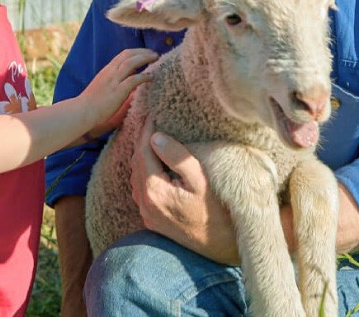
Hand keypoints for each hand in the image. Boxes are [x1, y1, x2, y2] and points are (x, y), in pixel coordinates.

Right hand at [80, 48, 156, 138]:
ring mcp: (114, 81)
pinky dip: (144, 76)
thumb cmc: (91, 104)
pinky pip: (133, 79)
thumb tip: (131, 80)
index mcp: (107, 70)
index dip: (137, 51)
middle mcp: (110, 72)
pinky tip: (151, 77)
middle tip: (155, 54)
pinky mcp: (118, 91)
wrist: (81, 112)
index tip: (147, 53)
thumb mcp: (103, 87)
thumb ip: (116, 81)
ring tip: (156, 59)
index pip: (123, 55)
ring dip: (145, 59)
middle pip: (129, 54)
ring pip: (131, 62)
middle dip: (143, 52)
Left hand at [130, 115, 239, 264]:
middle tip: (152, 121)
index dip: (148, 129)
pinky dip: (144, 172)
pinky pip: (141, 189)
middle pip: (136, 162)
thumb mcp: (200, 179)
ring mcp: (147, 213)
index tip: (154, 113)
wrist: (222, 246)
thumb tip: (156, 137)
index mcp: (154, 190)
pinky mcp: (152, 220)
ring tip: (153, 138)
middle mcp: (145, 202)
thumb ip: (178, 157)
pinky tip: (155, 163)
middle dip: (143, 140)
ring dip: (142, 156)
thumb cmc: (217, 211)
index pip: (144, 151)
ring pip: (136, 176)